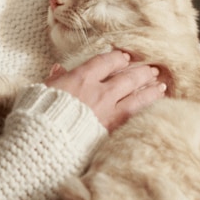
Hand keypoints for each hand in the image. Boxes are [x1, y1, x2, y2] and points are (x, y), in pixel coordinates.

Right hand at [44, 50, 165, 130]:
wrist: (43, 143)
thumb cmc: (39, 115)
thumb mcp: (42, 91)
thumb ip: (55, 79)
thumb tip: (59, 69)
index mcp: (80, 79)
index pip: (105, 62)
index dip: (116, 58)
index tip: (124, 57)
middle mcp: (98, 93)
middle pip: (126, 77)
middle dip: (140, 72)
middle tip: (152, 69)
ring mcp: (107, 113)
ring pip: (136, 97)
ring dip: (150, 89)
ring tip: (161, 84)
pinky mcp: (111, 131)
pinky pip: (134, 116)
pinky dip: (146, 109)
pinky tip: (155, 106)